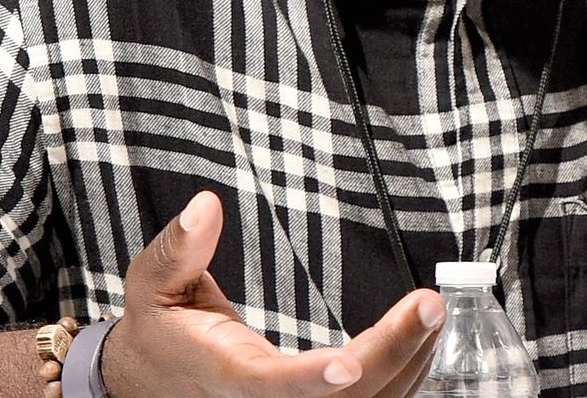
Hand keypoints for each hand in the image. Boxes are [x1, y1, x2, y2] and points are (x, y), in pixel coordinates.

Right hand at [101, 191, 445, 397]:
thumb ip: (179, 247)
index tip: (350, 362)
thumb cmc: (161, 332)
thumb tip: (205, 206)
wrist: (153, 382)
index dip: (311, 379)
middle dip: (392, 354)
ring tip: (433, 312)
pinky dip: (405, 373)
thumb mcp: (153, 284)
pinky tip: (421, 336)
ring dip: (409, 362)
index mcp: (227, 373)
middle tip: (429, 305)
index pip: (270, 385)